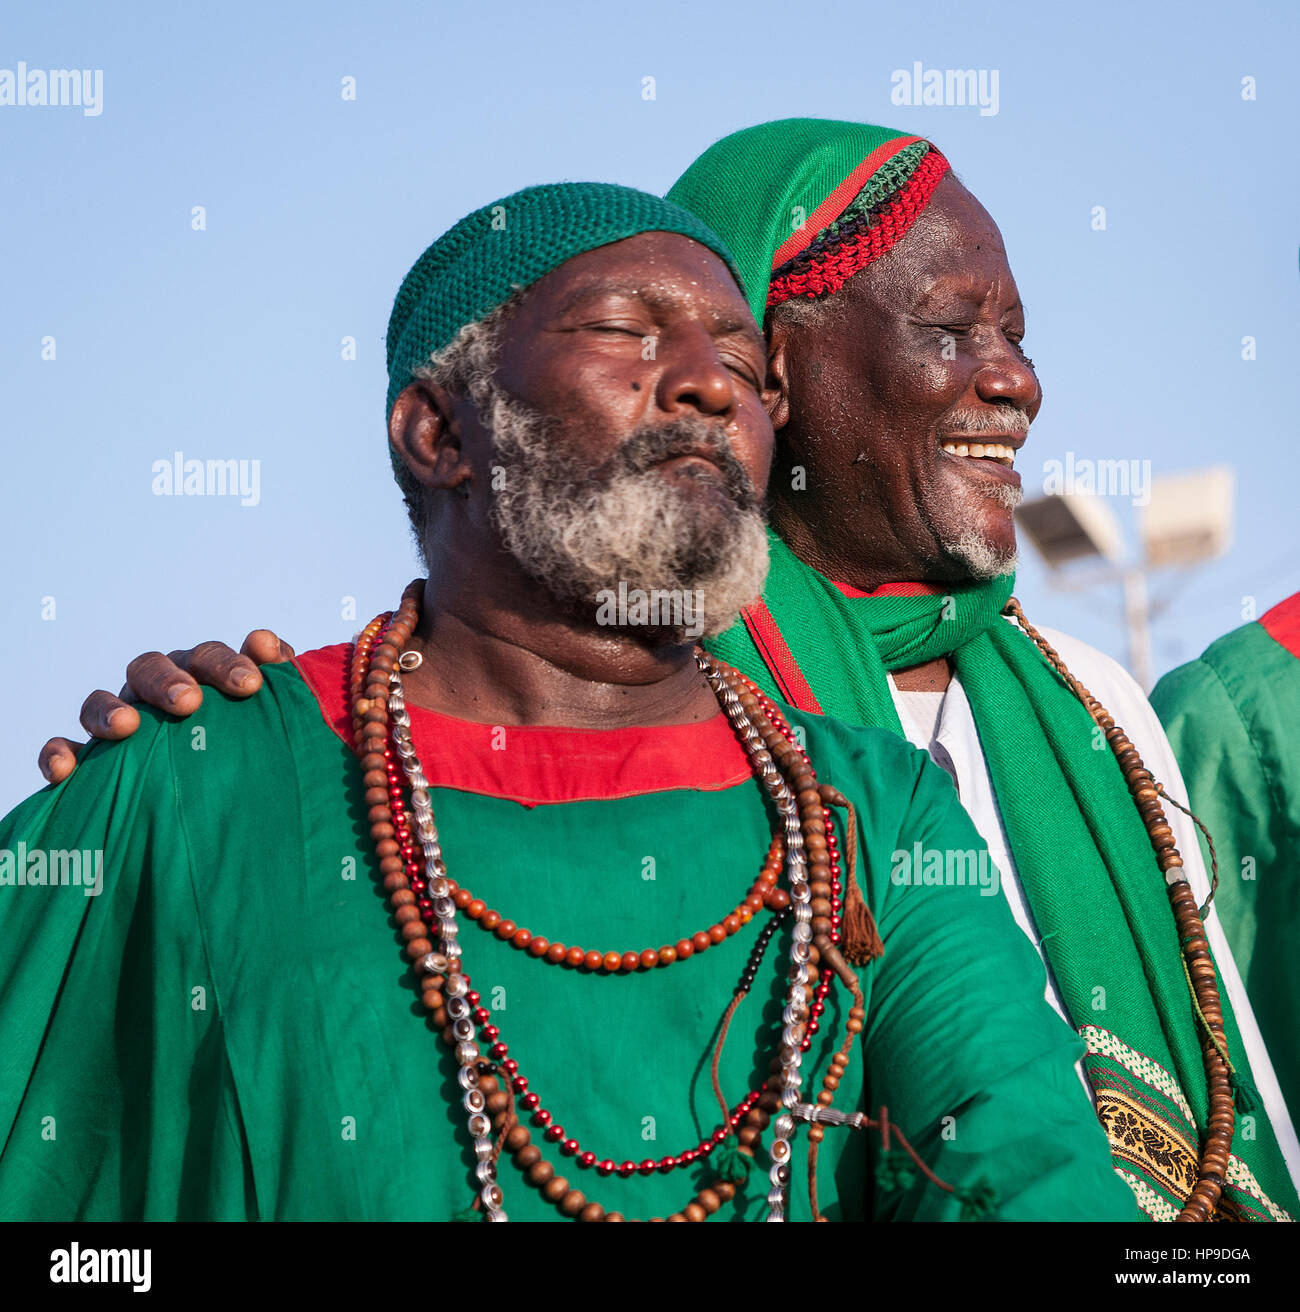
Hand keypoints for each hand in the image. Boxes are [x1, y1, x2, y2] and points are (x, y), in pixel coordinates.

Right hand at [38, 630, 295, 783]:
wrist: (230, 812)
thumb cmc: (256, 758)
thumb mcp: (276, 724)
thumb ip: (281, 684)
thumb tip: (269, 645)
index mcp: (202, 679)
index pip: (208, 658)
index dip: (226, 664)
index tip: (250, 685)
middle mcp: (157, 693)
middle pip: (151, 668)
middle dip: (168, 680)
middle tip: (189, 702)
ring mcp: (120, 723)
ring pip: (100, 701)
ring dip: (109, 709)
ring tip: (125, 726)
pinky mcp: (91, 762)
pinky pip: (65, 751)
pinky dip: (59, 754)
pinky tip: (65, 771)